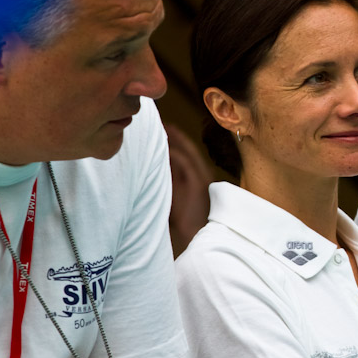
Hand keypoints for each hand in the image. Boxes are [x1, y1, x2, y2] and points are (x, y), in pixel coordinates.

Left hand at [165, 123, 212, 254]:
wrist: (195, 233)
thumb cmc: (183, 218)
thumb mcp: (174, 194)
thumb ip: (169, 180)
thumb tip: (154, 167)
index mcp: (198, 176)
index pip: (187, 153)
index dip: (176, 141)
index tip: (163, 131)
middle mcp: (202, 173)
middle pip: (188, 148)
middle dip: (175, 135)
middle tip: (161, 124)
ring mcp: (202, 177)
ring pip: (188, 152)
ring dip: (176, 140)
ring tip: (163, 130)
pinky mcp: (198, 182)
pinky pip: (186, 162)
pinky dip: (176, 153)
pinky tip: (166, 147)